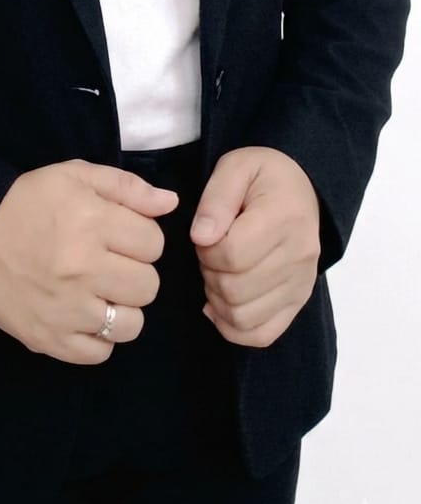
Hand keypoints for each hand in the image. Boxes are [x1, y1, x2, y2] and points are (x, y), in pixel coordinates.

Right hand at [0, 160, 178, 364]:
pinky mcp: (49, 339)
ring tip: (99, 292)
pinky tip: (84, 316)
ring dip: (121, 309)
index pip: (155, 243)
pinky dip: (98, 338)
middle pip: (149, 286)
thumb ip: (127, 187)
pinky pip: (99, 353)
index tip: (119, 236)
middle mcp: (83, 268)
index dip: (141, 238)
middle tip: (109, 264)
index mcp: (92, 222)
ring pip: (131, 325)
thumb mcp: (75, 176)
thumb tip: (170, 203)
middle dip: (135, 273)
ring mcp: (67, 309)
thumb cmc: (27, 201)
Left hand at [189, 146, 320, 347]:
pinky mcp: (299, 301)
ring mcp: (302, 283)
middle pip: (235, 289)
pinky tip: (221, 304)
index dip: (205, 250)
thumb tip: (201, 238)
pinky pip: (262, 335)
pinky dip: (233, 327)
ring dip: (218, 300)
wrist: (301, 188)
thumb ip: (215, 200)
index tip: (205, 236)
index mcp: (284, 218)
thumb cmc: (263, 176)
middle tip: (210, 254)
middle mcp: (300, 256)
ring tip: (218, 274)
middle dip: (209, 274)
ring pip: (244, 317)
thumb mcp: (235, 168)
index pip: (231, 255)